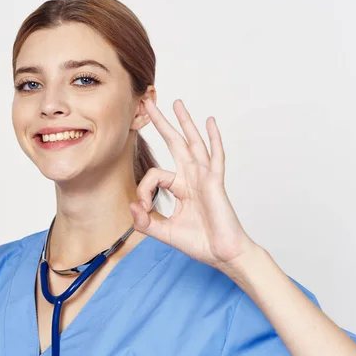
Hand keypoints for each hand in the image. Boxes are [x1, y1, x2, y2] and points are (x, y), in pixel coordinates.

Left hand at [130, 99, 256, 272]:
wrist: (223, 254)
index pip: (154, 175)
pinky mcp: (215, 182)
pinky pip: (215, 156)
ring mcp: (204, 177)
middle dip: (161, 122)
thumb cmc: (199, 242)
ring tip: (176, 102)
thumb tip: (132, 206)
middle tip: (149, 102)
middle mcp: (191, 177)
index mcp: (179, 187)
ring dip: (184, 122)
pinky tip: (210, 121)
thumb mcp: (164, 232)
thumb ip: (145, 222)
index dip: (144, 189)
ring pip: (193, 143)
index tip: (143, 208)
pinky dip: (214, 139)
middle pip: (174, 143)